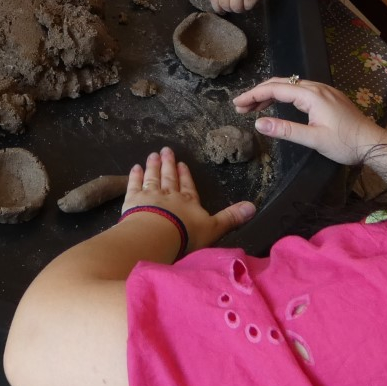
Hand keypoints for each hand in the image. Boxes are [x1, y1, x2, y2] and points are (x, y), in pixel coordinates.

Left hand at [121, 147, 255, 253]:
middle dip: (168, 164)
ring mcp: (150, 195)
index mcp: (189, 202)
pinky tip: (135, 167)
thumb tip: (253, 207)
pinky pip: (134, 184)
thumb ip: (231, 218)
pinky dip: (135, 176)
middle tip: (165, 150)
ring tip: (153, 155)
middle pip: (169, 177)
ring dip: (153, 166)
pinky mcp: (133, 199)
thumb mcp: (214, 229)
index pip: (188, 187)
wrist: (157, 235)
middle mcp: (169, 194)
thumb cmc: (187, 235)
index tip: (183, 164)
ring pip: (152, 177)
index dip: (186, 176)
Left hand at [207, 0, 271, 12]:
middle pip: (224, 5)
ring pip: (235, 8)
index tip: (221, 11)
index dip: (217, 7)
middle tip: (235, 7)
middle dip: (230, 8)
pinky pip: (247, 7)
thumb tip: (221, 2)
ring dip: (240, 8)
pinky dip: (250, 5)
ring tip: (244, 3)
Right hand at [233, 77, 386, 166]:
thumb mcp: (313, 139)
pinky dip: (283, 95)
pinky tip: (279, 104)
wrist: (374, 144)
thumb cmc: (345, 143)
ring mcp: (324, 91)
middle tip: (241, 106)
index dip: (253, 95)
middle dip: (258, 92)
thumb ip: (285, 129)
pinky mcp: (329, 97)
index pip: (275, 88)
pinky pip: (300, 90)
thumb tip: (259, 123)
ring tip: (254, 107)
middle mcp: (316, 87)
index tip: (237, 104)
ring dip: (270, 93)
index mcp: (311, 95)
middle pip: (280, 83)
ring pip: (290, 86)